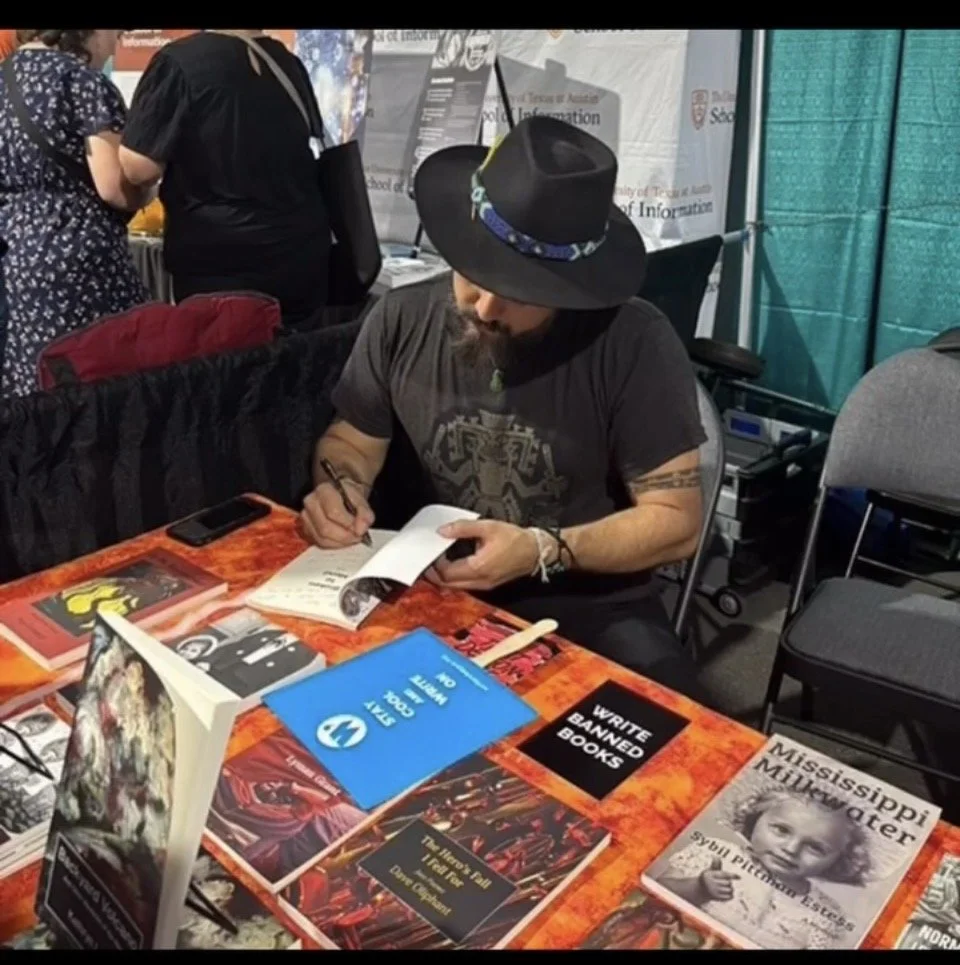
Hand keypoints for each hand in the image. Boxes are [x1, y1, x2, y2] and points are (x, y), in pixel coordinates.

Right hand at [300, 480, 373, 548]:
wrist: (341, 495)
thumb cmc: (350, 497)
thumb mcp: (362, 501)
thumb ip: (364, 514)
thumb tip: (361, 530)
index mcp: (324, 490)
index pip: (333, 512)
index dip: (348, 524)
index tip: (360, 529)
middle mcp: (311, 502)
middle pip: (325, 528)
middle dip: (345, 536)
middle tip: (358, 536)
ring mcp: (306, 517)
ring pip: (322, 538)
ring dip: (340, 542)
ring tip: (352, 538)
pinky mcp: (306, 529)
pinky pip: (319, 543)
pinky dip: (334, 545)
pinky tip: (343, 540)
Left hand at [424, 519, 538, 591]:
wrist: (536, 551)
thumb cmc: (515, 539)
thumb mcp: (488, 527)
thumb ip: (463, 528)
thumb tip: (443, 531)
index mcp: (478, 568)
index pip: (446, 573)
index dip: (435, 564)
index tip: (432, 551)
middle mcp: (480, 581)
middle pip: (447, 585)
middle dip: (434, 574)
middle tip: (428, 561)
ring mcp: (484, 585)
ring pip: (455, 587)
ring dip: (443, 578)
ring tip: (437, 563)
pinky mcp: (487, 585)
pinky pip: (465, 585)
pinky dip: (454, 579)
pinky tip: (452, 567)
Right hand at [699, 858, 738, 901]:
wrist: (701, 890)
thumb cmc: (708, 877)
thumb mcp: (710, 870)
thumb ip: (715, 865)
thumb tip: (717, 857)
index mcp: (710, 875)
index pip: (723, 875)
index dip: (732, 875)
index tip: (739, 877)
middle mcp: (711, 883)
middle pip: (728, 883)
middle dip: (729, 882)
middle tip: (727, 882)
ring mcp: (714, 892)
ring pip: (729, 890)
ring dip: (731, 889)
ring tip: (728, 887)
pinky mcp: (717, 898)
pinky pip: (729, 897)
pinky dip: (731, 895)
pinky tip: (728, 893)